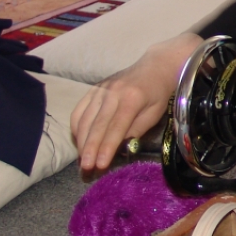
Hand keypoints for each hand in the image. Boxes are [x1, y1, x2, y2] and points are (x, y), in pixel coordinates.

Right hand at [70, 32, 202, 176]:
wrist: (154, 67)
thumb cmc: (158, 93)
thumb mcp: (155, 112)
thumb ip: (137, 130)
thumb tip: (120, 149)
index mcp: (131, 98)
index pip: (115, 127)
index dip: (106, 147)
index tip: (99, 165)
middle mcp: (112, 93)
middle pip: (96, 125)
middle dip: (89, 149)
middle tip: (85, 168)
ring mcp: (100, 90)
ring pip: (84, 119)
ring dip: (81, 142)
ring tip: (82, 159)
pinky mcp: (93, 89)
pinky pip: (78, 110)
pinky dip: (76, 128)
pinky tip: (79, 141)